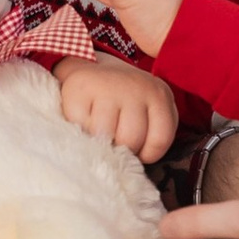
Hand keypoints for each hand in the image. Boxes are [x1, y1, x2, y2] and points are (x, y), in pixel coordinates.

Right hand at [58, 57, 182, 160]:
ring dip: (99, 140)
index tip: (137, 150)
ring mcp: (107, 86)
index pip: (159, 140)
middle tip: (114, 139)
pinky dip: (79, 129)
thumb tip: (135, 169)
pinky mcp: (79, 89)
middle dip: (121, 148)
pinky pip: (79, 125)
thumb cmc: (126, 101)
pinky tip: (83, 119)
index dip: (146, 154)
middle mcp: (136, 87)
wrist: (95, 69)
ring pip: (104, 135)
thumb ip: (151, 136)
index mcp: (159, 96)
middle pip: (131, 140)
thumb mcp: (149, 112)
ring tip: (98, 130)